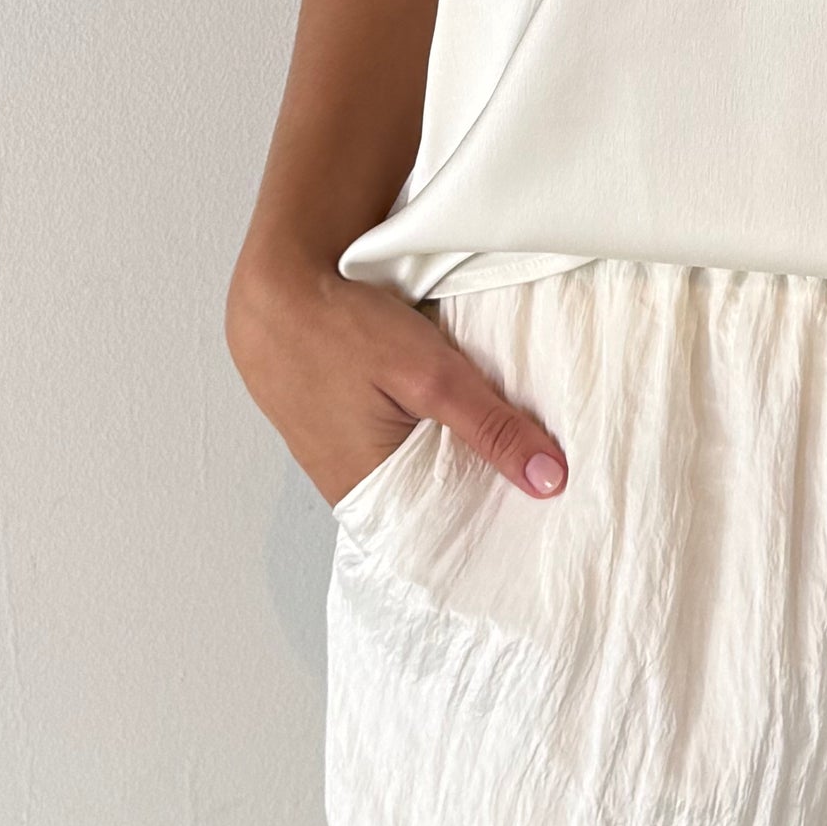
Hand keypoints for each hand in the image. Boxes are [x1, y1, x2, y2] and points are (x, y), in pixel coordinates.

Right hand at [225, 253, 567, 511]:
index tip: (549, 514)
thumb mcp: (430, 375)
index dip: (499, 526)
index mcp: (371, 495)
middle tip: (546, 477)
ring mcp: (345, 460)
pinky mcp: (346, 429)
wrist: (276, 288)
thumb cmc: (341, 330)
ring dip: (461, 456)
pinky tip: (466, 415)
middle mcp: (355, 490)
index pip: (448, 538)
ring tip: (517, 447)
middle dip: (487, 491)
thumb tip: (550, 480)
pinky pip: (402, 446)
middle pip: (437, 506)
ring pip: (422, 472)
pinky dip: (434, 432)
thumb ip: (491, 427)